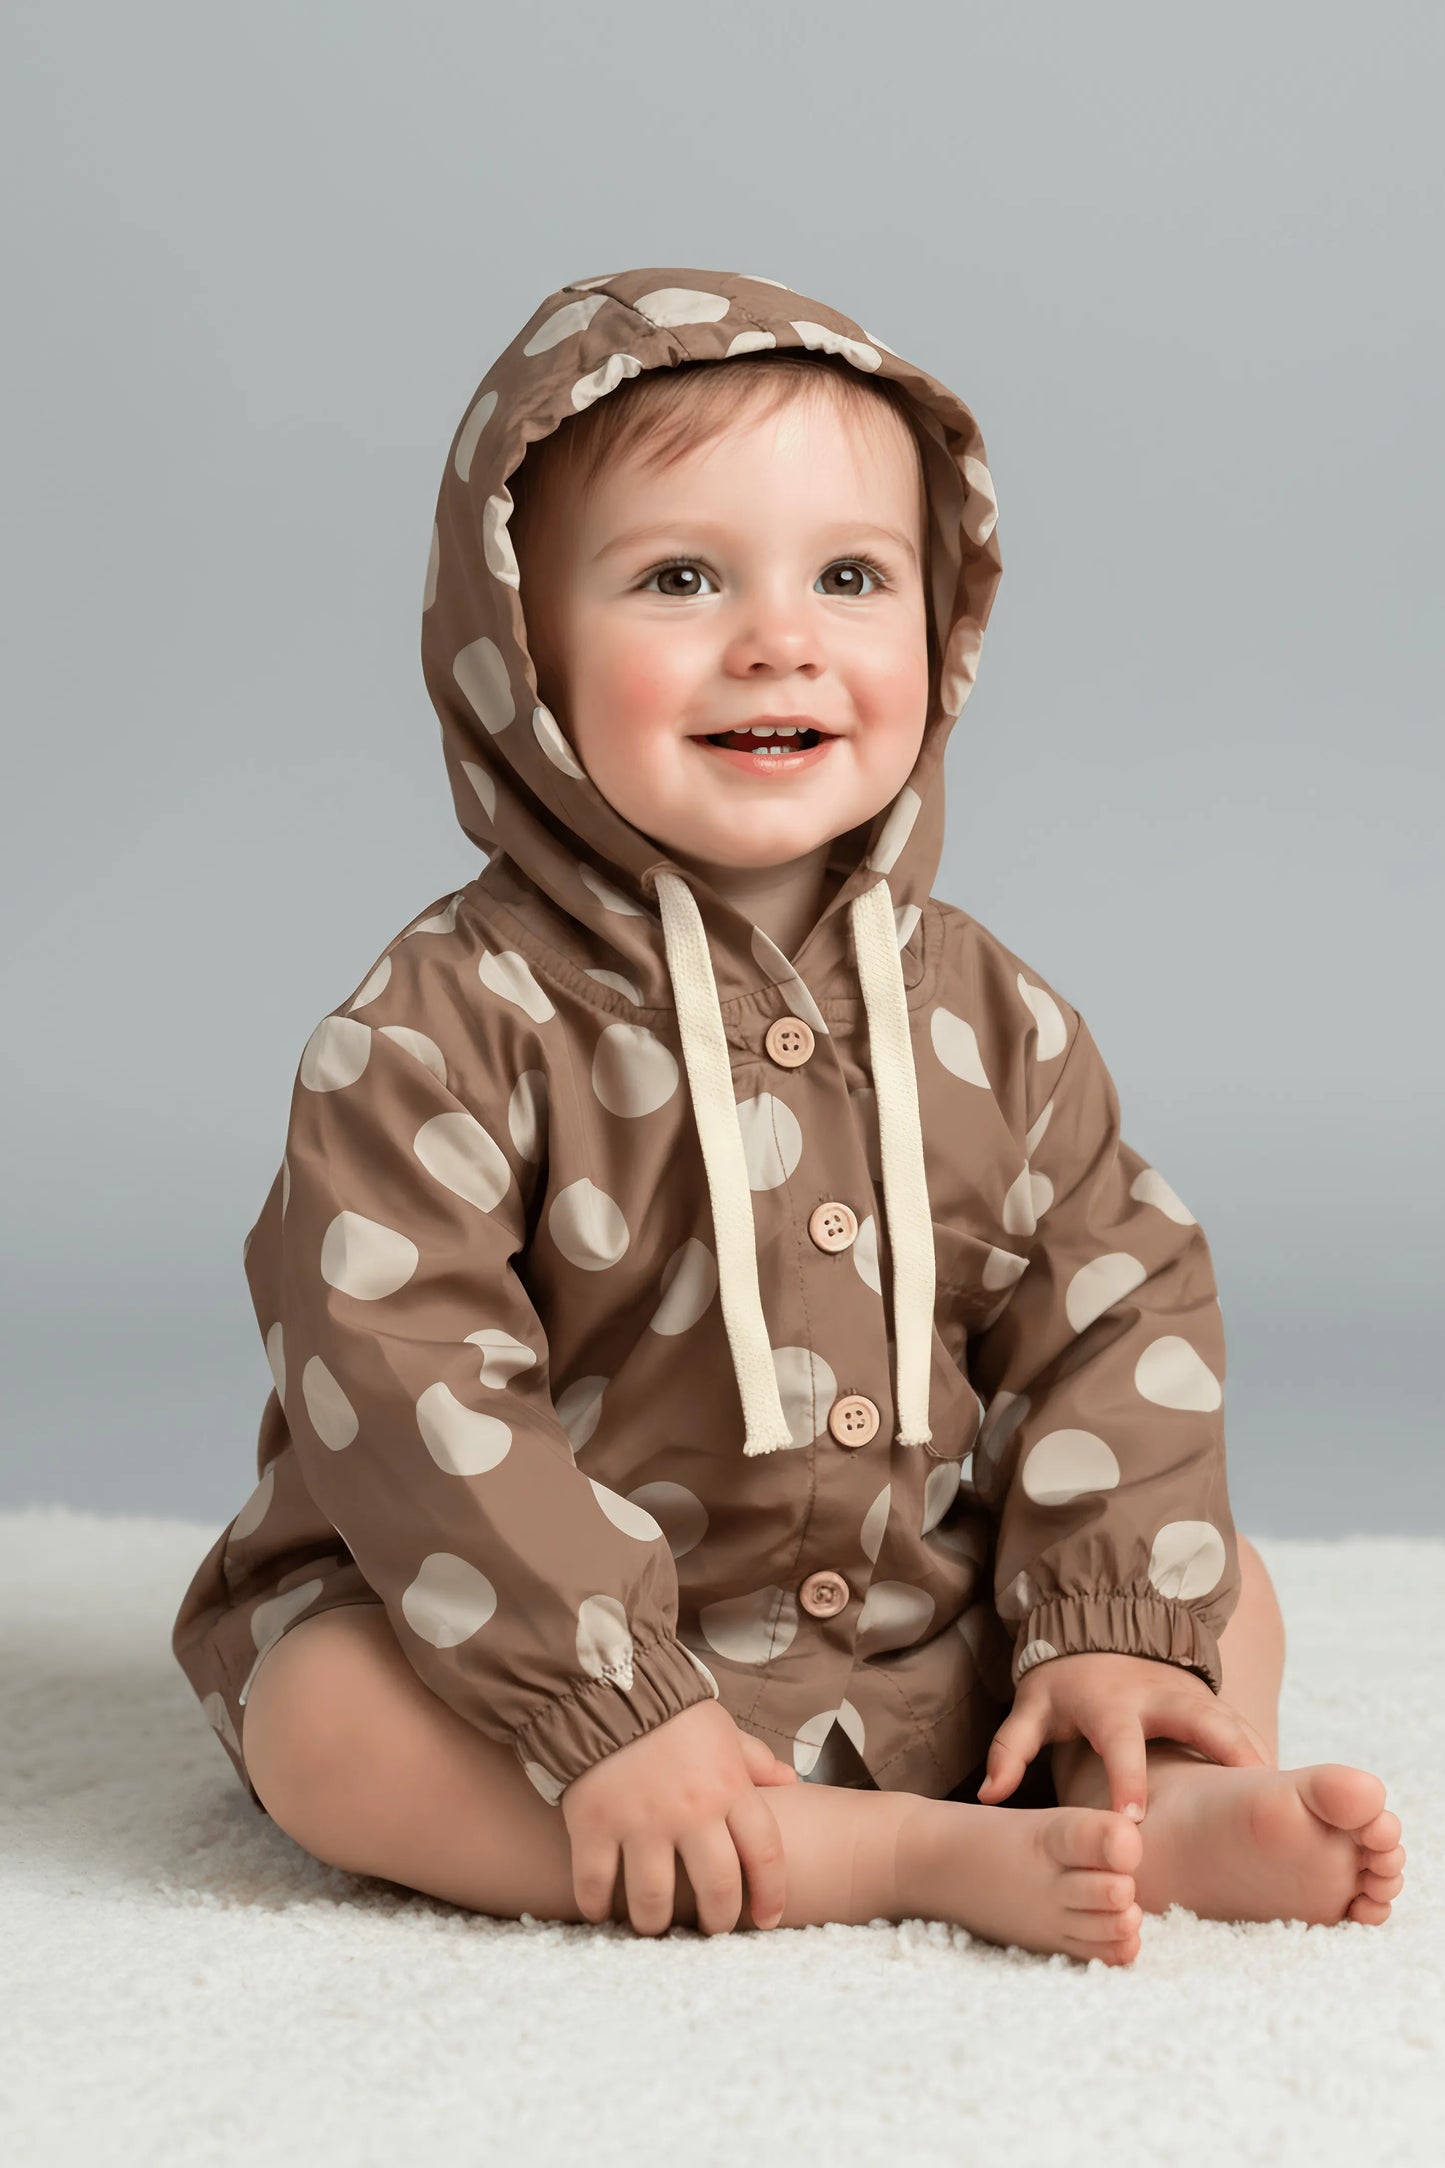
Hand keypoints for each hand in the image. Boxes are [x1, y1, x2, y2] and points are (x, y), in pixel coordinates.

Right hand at [560, 1698, 798, 1936]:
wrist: (606, 1682)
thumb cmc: (670, 1711)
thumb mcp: (723, 1730)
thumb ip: (755, 1761)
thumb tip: (790, 1780)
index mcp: (729, 1788)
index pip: (764, 1855)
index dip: (771, 1895)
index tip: (766, 1918)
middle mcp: (690, 1812)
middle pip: (717, 1890)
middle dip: (717, 1921)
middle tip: (709, 1927)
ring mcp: (640, 1822)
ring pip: (654, 1901)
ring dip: (656, 1924)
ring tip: (654, 1924)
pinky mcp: (593, 1825)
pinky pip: (595, 1885)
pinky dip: (597, 1907)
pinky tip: (601, 1910)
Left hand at [976, 1651, 1272, 1819]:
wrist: (1099, 1625)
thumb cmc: (1064, 1681)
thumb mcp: (1031, 1706)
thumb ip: (1010, 1749)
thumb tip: (988, 1794)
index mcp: (1110, 1702)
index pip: (1120, 1743)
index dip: (1126, 1779)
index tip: (1136, 1818)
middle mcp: (1158, 1695)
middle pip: (1201, 1721)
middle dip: (1227, 1754)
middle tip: (1251, 1800)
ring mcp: (1191, 1695)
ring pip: (1233, 1721)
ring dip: (1257, 1756)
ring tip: (1285, 1805)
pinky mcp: (1211, 1702)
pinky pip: (1243, 1727)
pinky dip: (1264, 1756)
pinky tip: (1283, 1795)